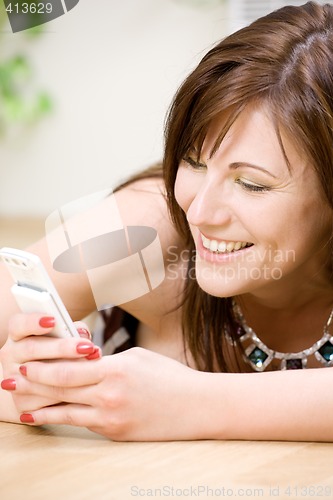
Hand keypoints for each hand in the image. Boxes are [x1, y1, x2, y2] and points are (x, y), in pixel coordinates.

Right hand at [0, 313, 100, 416]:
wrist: (33, 387)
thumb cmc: (52, 354)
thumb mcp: (56, 337)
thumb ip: (69, 330)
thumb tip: (82, 333)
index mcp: (18, 335)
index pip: (18, 324)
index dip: (34, 322)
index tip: (53, 320)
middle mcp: (11, 356)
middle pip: (32, 349)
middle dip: (62, 348)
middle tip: (87, 347)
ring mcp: (13, 381)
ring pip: (39, 378)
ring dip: (69, 373)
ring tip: (93, 368)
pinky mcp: (22, 403)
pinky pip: (46, 400)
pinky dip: (67, 395)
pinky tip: (84, 389)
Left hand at [8, 347, 210, 440]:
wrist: (197, 406)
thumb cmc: (169, 377)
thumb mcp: (136, 358)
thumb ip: (105, 361)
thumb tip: (81, 361)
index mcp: (114, 369)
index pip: (67, 369)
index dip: (41, 368)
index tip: (24, 364)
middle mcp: (109, 395)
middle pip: (61, 390)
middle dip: (33, 385)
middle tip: (11, 381)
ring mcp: (112, 417)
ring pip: (66, 411)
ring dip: (40, 407)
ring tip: (21, 405)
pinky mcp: (115, 433)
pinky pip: (83, 424)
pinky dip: (62, 419)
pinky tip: (49, 416)